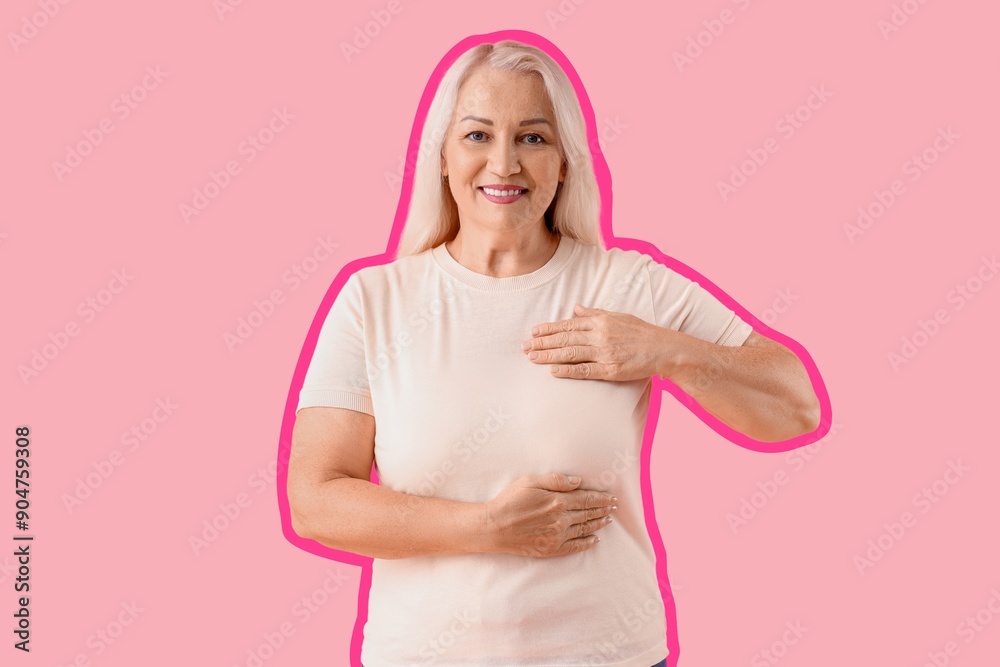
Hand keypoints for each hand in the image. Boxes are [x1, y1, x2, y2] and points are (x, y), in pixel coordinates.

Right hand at [483, 473, 617, 557]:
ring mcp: (557, 536)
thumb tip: (578, 482)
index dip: (601, 498)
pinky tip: (595, 539)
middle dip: (603, 509)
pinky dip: (587, 543)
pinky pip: (575, 546)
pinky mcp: (551, 549)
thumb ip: (556, 480)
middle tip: (614, 507)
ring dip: (599, 524)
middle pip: (588, 513)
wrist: (493, 527)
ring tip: (608, 520)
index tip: (611, 497)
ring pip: (584, 529)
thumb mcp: (530, 481)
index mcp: (557, 501)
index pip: (586, 499)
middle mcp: (561, 519)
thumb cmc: (509, 501)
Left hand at [521, 304, 668, 381]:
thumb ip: (595, 313)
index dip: (549, 328)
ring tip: (532, 357)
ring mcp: (605, 353)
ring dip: (549, 355)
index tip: (534, 332)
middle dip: (542, 342)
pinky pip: (585, 370)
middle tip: (524, 346)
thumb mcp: (618, 316)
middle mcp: (600, 335)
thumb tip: (576, 307)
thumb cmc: (641, 332)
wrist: (663, 349)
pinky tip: (552, 371)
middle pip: (565, 338)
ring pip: (570, 353)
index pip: (569, 324)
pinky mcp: (610, 369)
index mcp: (601, 321)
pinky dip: (567, 371)